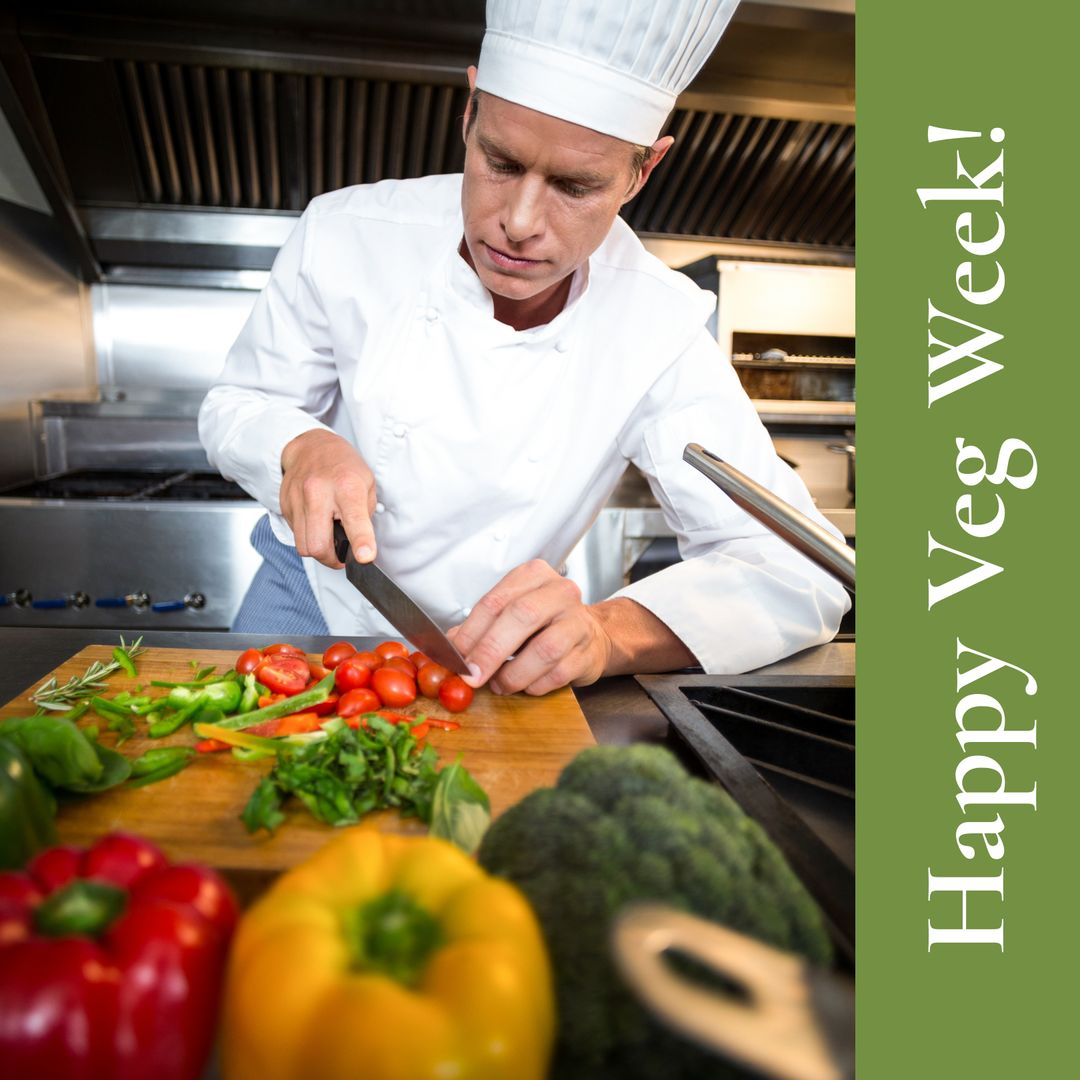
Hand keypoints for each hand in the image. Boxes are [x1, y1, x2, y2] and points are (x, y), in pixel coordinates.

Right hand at [279, 429, 376, 567]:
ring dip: (318, 550)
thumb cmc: (344, 466)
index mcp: (346, 487)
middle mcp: (318, 493)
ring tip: (329, 537)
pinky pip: (295, 534)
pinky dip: (307, 536)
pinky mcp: (285, 506)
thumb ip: (365, 515)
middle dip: (332, 559)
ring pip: (303, 546)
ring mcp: (298, 499)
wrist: (311, 446)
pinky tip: (316, 522)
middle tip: (342, 554)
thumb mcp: (367, 484)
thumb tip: (361, 545)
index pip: (354, 520)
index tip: (365, 557)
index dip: (361, 542)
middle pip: (318, 545)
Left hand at [448, 561, 612, 695]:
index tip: (456, 657)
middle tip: (473, 676)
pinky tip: (526, 685)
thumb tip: (451, 648)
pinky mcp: (589, 651)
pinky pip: (558, 673)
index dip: (471, 632)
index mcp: (533, 575)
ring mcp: (578, 621)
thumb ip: (480, 627)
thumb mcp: (510, 615)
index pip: (495, 601)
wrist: (590, 635)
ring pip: (544, 650)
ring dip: (514, 674)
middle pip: (521, 616)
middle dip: (491, 651)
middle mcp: (559, 592)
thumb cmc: (543, 624)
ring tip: (499, 685)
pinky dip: (535, 685)